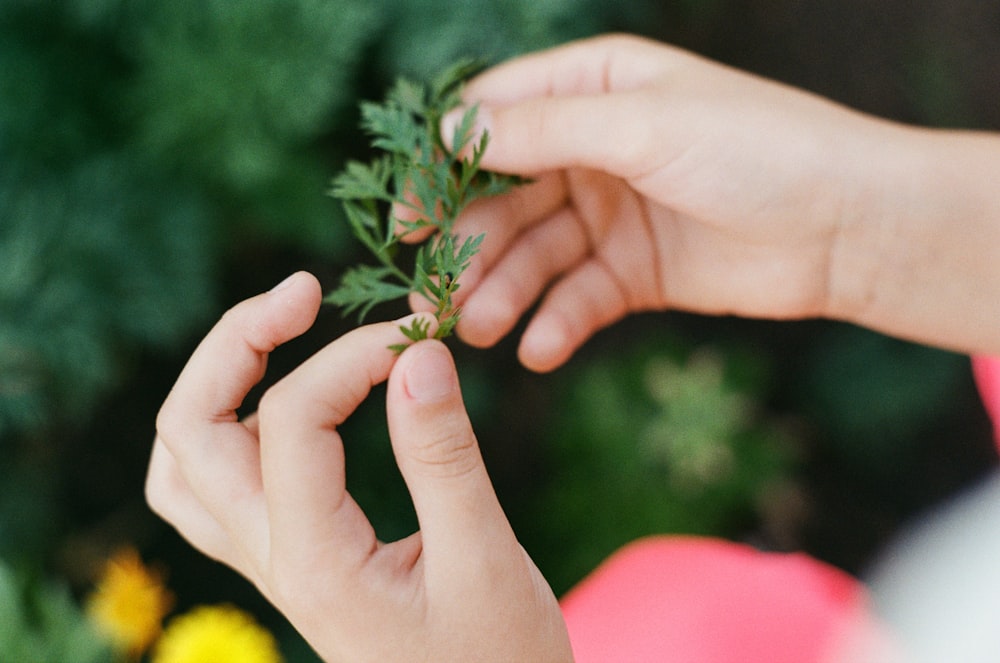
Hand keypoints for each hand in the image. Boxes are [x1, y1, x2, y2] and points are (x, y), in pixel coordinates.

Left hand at [146, 272, 572, 662]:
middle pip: (193, 431)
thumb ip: (445, 458)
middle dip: (236, 343)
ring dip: (216, 384)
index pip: (293, 420)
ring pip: (185, 463)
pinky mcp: (289, 562)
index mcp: (316, 560)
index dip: (352, 357)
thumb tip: (417, 353)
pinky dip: (225, 430)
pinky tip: (272, 405)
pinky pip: (210, 491)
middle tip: (305, 291)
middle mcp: (272, 560)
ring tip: (279, 333)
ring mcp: (270, 564)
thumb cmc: (497, 661)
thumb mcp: (484, 560)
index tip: (422, 332)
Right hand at [439, 34, 908, 370]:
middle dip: (468, 245)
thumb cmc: (759, 150)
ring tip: (477, 328)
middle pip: (502, 196)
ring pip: (533, 253)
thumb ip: (546, 128)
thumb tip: (451, 130)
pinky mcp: (633, 273)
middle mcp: (594, 148)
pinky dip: (555, 324)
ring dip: (502, 291)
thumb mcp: (645, 124)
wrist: (850, 227)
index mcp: (594, 87)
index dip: (442, 168)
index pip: (493, 120)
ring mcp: (611, 213)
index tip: (402, 218)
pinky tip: (541, 349)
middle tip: (434, 295)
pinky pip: (576, 298)